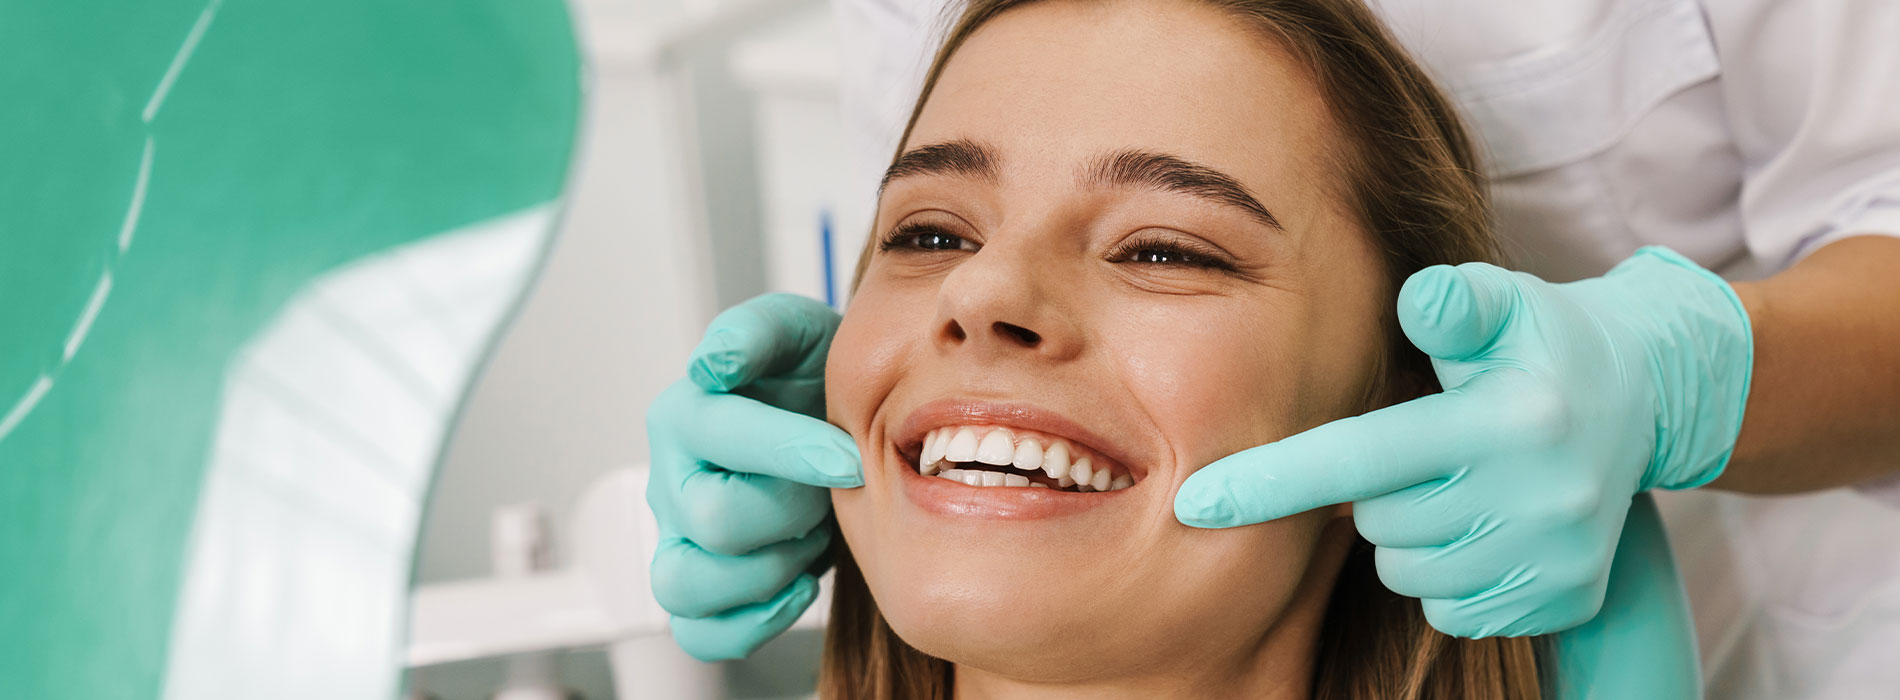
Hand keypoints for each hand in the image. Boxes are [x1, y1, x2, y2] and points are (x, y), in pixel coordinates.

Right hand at [645, 293, 861, 659]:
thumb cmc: (809, 379)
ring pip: (686, 586)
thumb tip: (715, 364)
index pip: (720, 437)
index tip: (850, 458)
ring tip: (808, 538)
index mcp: (685, 414)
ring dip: (767, 571)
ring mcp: (678, 539)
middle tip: (828, 492)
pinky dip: (752, 622)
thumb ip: (756, 331)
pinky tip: (799, 584)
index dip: (793, 452)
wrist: (830, 421)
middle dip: (791, 510)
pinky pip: (699, 633)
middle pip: (713, 520)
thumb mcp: (796, 331)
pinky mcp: (698, 586)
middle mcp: (670, 479)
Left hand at [1174, 247, 1751, 636]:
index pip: (1362, 459)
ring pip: (1409, 572)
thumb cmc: (1539, 340)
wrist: (1646, 396)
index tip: (1195, 503)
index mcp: (1509, 421)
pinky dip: (1449, 572)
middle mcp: (1539, 497)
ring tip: (1457, 479)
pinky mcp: (1565, 599)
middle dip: (1375, 489)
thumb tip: (1419, 300)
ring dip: (1410, 532)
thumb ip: (1454, 302)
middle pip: (1378, 522)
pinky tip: (1484, 522)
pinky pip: (1452, 609)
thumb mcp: (1504, 301)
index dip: (1272, 481)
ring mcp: (1555, 558)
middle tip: (1424, 443)